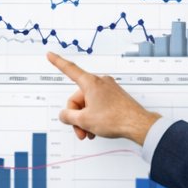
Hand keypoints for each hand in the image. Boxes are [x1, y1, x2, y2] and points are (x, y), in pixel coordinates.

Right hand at [46, 52, 162, 144]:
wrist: (137, 124)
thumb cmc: (115, 119)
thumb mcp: (84, 120)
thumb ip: (68, 117)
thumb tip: (64, 115)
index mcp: (90, 83)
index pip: (69, 69)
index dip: (57, 62)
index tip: (50, 54)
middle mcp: (100, 82)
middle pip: (78, 98)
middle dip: (77, 117)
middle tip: (80, 131)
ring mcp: (109, 89)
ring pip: (88, 104)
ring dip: (86, 120)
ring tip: (90, 133)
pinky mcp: (115, 96)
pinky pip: (98, 105)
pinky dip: (95, 116)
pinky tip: (97, 128)